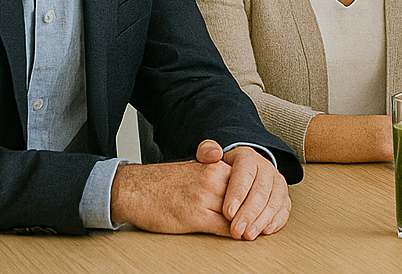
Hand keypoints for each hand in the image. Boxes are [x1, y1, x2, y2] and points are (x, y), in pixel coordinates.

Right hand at [108, 139, 250, 235]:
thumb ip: (220, 178)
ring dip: (247, 224)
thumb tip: (242, 196)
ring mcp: (204, 196)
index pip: (249, 183)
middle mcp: (213, 177)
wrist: (134, 189)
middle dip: (255, 212)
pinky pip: (223, 226)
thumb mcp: (197, 170)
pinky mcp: (194, 215)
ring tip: (253, 231)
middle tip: (264, 223)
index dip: (258, 198)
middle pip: (247, 197)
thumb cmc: (164, 182)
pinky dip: (233, 233)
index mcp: (216, 166)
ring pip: (238, 212)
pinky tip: (237, 236)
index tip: (267, 208)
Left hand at [216, 142, 291, 238]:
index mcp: (248, 158)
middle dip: (249, 212)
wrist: (243, 169)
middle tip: (236, 230)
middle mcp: (266, 168)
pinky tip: (265, 230)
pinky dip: (277, 220)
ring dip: (262, 219)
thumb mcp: (211, 154)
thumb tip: (213, 154)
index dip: (238, 194)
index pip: (245, 174)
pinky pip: (284, 207)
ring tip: (248, 234)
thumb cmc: (224, 167)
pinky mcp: (283, 195)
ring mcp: (277, 182)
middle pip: (261, 190)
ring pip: (274, 200)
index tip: (227, 213)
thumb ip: (206, 151)